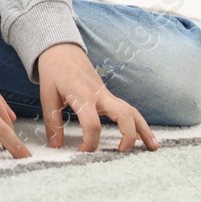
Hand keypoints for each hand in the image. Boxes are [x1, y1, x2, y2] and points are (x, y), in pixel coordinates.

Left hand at [36, 43, 158, 153]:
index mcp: (82, 95)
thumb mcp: (47, 95)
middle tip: (121, 153)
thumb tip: (55, 146)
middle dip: (127, 136)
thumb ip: (53, 122)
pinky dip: (138, 123)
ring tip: (154, 148)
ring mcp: (107, 94)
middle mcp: (99, 94)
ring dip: (144, 129)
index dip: (89, 142)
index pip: (92, 123)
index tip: (82, 153)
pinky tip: (144, 137)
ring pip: (131, 111)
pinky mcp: (109, 95)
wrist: (61, 48)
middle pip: (123, 114)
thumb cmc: (53, 70)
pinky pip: (128, 109)